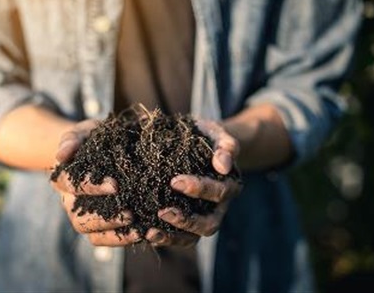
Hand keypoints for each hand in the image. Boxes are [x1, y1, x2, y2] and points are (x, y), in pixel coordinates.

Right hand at [51, 119, 140, 245]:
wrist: (102, 149)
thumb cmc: (93, 139)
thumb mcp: (84, 132)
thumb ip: (73, 139)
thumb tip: (61, 155)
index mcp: (63, 178)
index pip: (70, 185)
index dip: (91, 187)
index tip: (115, 185)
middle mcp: (69, 201)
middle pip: (79, 217)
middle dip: (104, 217)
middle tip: (129, 212)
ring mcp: (83, 215)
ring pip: (89, 232)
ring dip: (113, 231)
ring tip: (137, 226)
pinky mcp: (98, 226)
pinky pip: (102, 239)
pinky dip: (120, 239)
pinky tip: (141, 233)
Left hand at [146, 119, 240, 246]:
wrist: (197, 141)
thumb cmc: (206, 136)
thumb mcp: (216, 134)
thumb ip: (225, 145)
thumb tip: (223, 165)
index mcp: (229, 186)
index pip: (218, 192)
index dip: (199, 189)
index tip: (175, 181)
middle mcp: (218, 207)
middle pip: (209, 224)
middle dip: (186, 220)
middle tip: (163, 211)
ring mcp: (202, 218)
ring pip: (193, 238)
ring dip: (172, 237)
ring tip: (150, 232)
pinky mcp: (185, 223)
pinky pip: (177, 238)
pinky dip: (163, 238)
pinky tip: (144, 233)